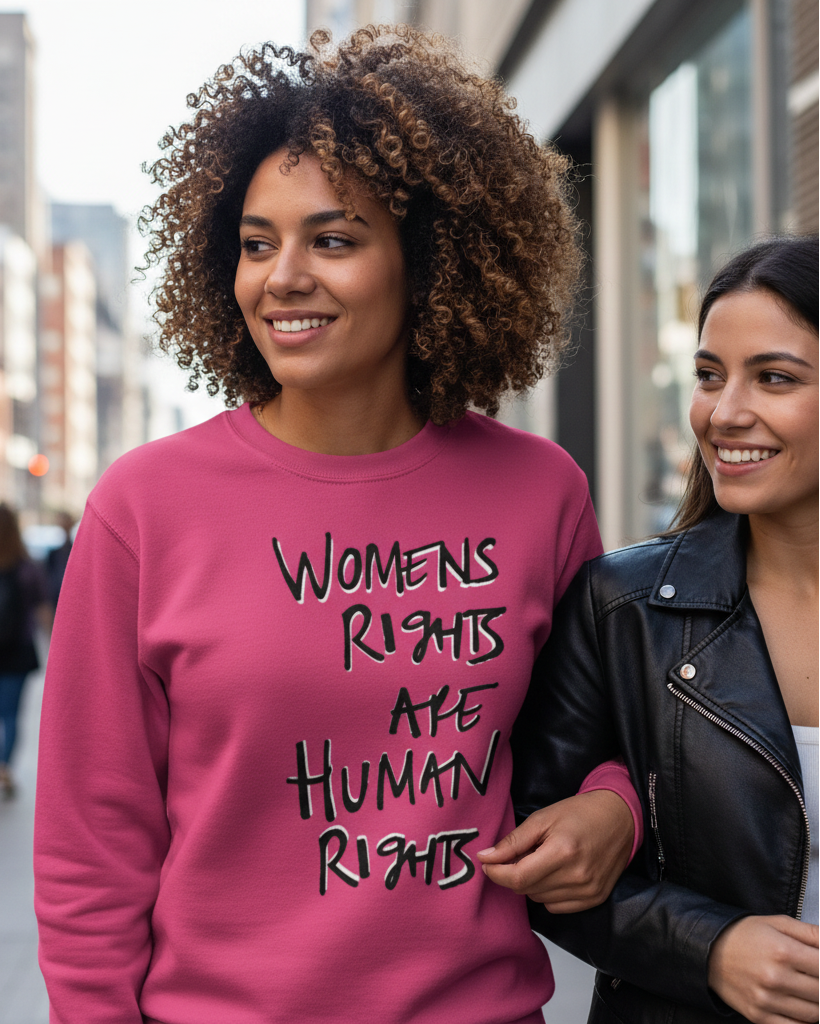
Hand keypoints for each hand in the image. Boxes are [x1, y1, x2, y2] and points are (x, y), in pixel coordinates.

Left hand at [476, 790, 632, 912]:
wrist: (619, 818)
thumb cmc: (579, 813)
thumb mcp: (542, 818)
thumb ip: (513, 841)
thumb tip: (485, 857)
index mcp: (562, 852)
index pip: (518, 877)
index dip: (497, 873)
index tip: (488, 864)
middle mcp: (577, 877)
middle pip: (526, 889)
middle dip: (514, 873)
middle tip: (522, 853)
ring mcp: (588, 891)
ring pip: (539, 899)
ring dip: (532, 883)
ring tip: (543, 860)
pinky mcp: (594, 899)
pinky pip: (556, 906)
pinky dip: (548, 892)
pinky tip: (556, 873)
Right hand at [708, 915, 818, 1022]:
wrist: (708, 952)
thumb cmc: (745, 935)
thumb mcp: (777, 923)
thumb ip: (810, 933)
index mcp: (782, 951)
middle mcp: (775, 978)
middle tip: (812, 975)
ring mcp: (767, 1000)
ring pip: (814, 1014)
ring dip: (816, 1003)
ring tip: (807, 989)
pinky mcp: (760, 1017)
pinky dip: (804, 1021)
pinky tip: (801, 1006)